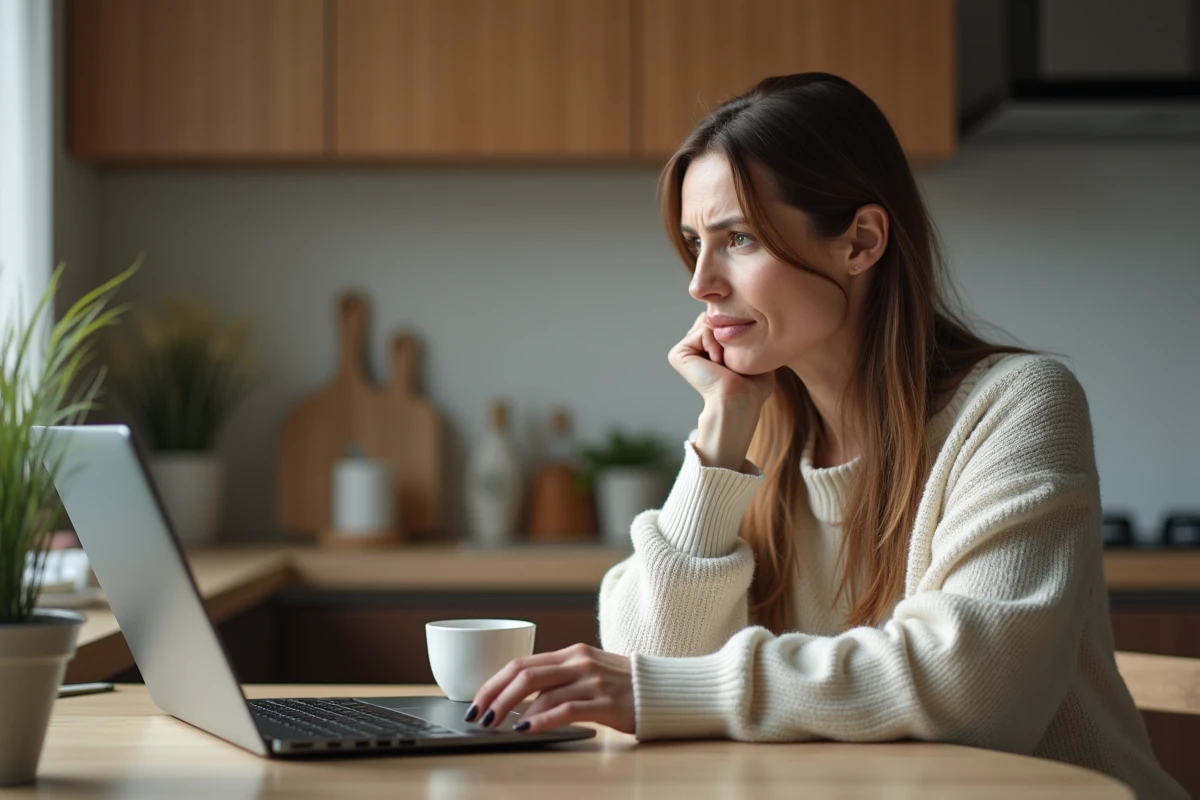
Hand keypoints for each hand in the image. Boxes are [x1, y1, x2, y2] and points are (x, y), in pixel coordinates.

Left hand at [465, 643, 634, 734]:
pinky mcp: (606, 702)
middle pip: (524, 674)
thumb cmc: (624, 686)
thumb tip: (520, 700)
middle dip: (494, 696)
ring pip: (541, 691)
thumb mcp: (589, 672)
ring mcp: (593, 681)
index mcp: (571, 653)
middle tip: (478, 716)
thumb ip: (560, 678)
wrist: (665, 691)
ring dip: (511, 710)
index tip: (477, 702)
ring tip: (496, 726)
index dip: (494, 683)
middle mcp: (579, 662)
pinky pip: (566, 709)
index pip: (521, 663)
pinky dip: (541, 719)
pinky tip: (526, 728)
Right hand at [669, 312, 774, 410]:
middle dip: (729, 333)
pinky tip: (716, 364)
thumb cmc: (752, 386)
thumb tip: (748, 318)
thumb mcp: (755, 353)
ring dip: (724, 341)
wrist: (739, 400)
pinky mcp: (678, 353)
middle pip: (716, 318)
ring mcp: (685, 350)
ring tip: (724, 364)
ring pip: (710, 322)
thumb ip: (750, 334)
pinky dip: (715, 344)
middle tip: (731, 361)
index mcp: (709, 348)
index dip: (738, 331)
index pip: (724, 321)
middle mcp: (695, 347)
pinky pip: (703, 330)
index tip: (741, 357)